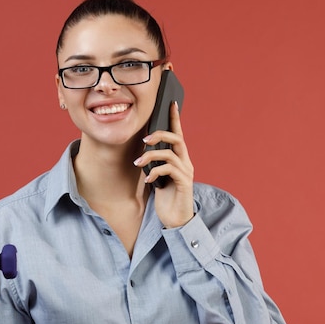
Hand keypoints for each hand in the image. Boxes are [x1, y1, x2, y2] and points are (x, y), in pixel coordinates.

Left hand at [135, 102, 194, 227]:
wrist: (175, 220)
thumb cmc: (165, 198)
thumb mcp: (157, 176)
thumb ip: (155, 163)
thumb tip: (143, 151)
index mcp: (179, 159)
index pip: (178, 134)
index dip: (175, 118)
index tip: (171, 102)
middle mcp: (185, 163)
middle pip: (177, 139)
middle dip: (159, 135)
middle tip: (143, 139)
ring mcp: (186, 173)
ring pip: (170, 154)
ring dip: (151, 156)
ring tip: (138, 163)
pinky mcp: (184, 184)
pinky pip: (170, 170)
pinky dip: (155, 172)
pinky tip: (147, 180)